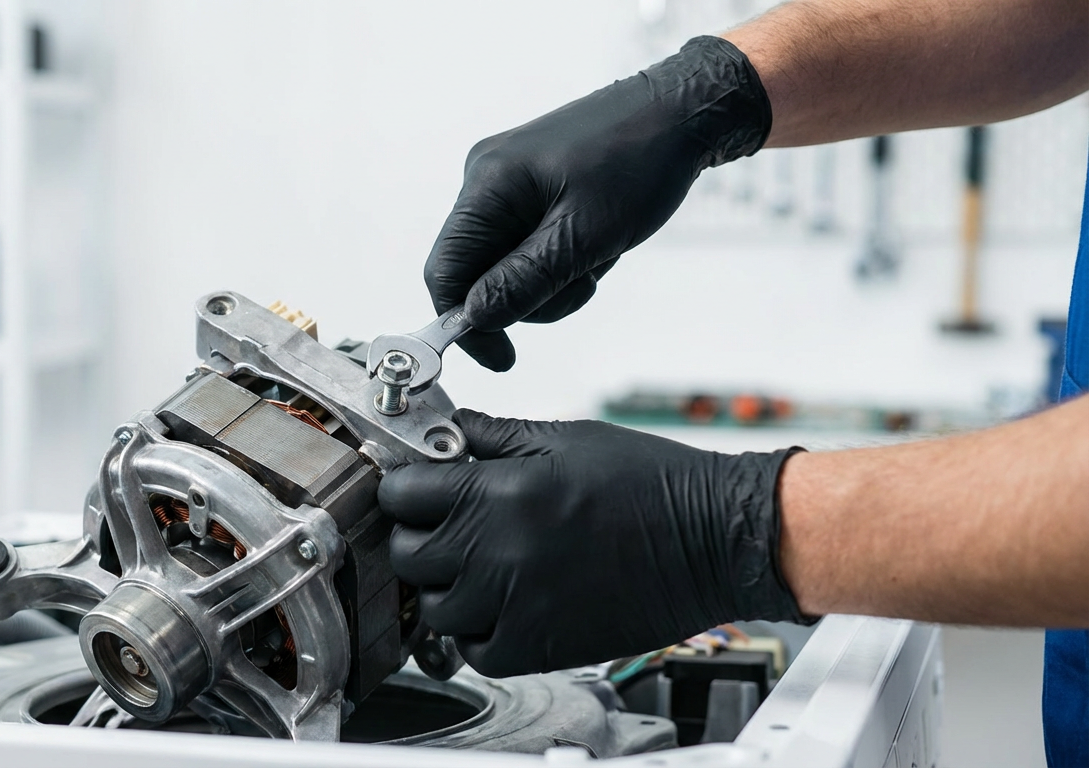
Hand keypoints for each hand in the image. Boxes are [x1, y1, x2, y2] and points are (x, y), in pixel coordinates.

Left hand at [379, 409, 806, 676]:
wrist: (711, 539)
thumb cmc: (651, 485)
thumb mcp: (565, 439)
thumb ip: (493, 436)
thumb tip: (445, 430)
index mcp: (497, 493)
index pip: (400, 495)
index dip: (406, 488)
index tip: (419, 488)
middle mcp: (496, 553)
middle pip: (407, 555)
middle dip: (420, 536)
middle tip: (450, 525)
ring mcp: (513, 606)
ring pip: (434, 608)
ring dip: (448, 587)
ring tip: (482, 564)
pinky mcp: (537, 647)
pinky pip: (473, 650)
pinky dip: (478, 630)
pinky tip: (503, 602)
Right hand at [426, 36, 770, 370]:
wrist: (682, 114)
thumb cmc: (640, 160)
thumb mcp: (584, 236)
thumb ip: (524, 281)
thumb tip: (475, 317)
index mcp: (488, 183)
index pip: (444, 270)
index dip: (464, 322)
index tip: (500, 357)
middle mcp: (486, 180)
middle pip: (476, 272)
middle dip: (526, 295)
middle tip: (580, 284)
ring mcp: (509, 183)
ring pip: (506, 266)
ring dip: (550, 281)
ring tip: (596, 257)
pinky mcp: (532, 189)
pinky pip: (528, 246)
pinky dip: (559, 259)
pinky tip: (596, 243)